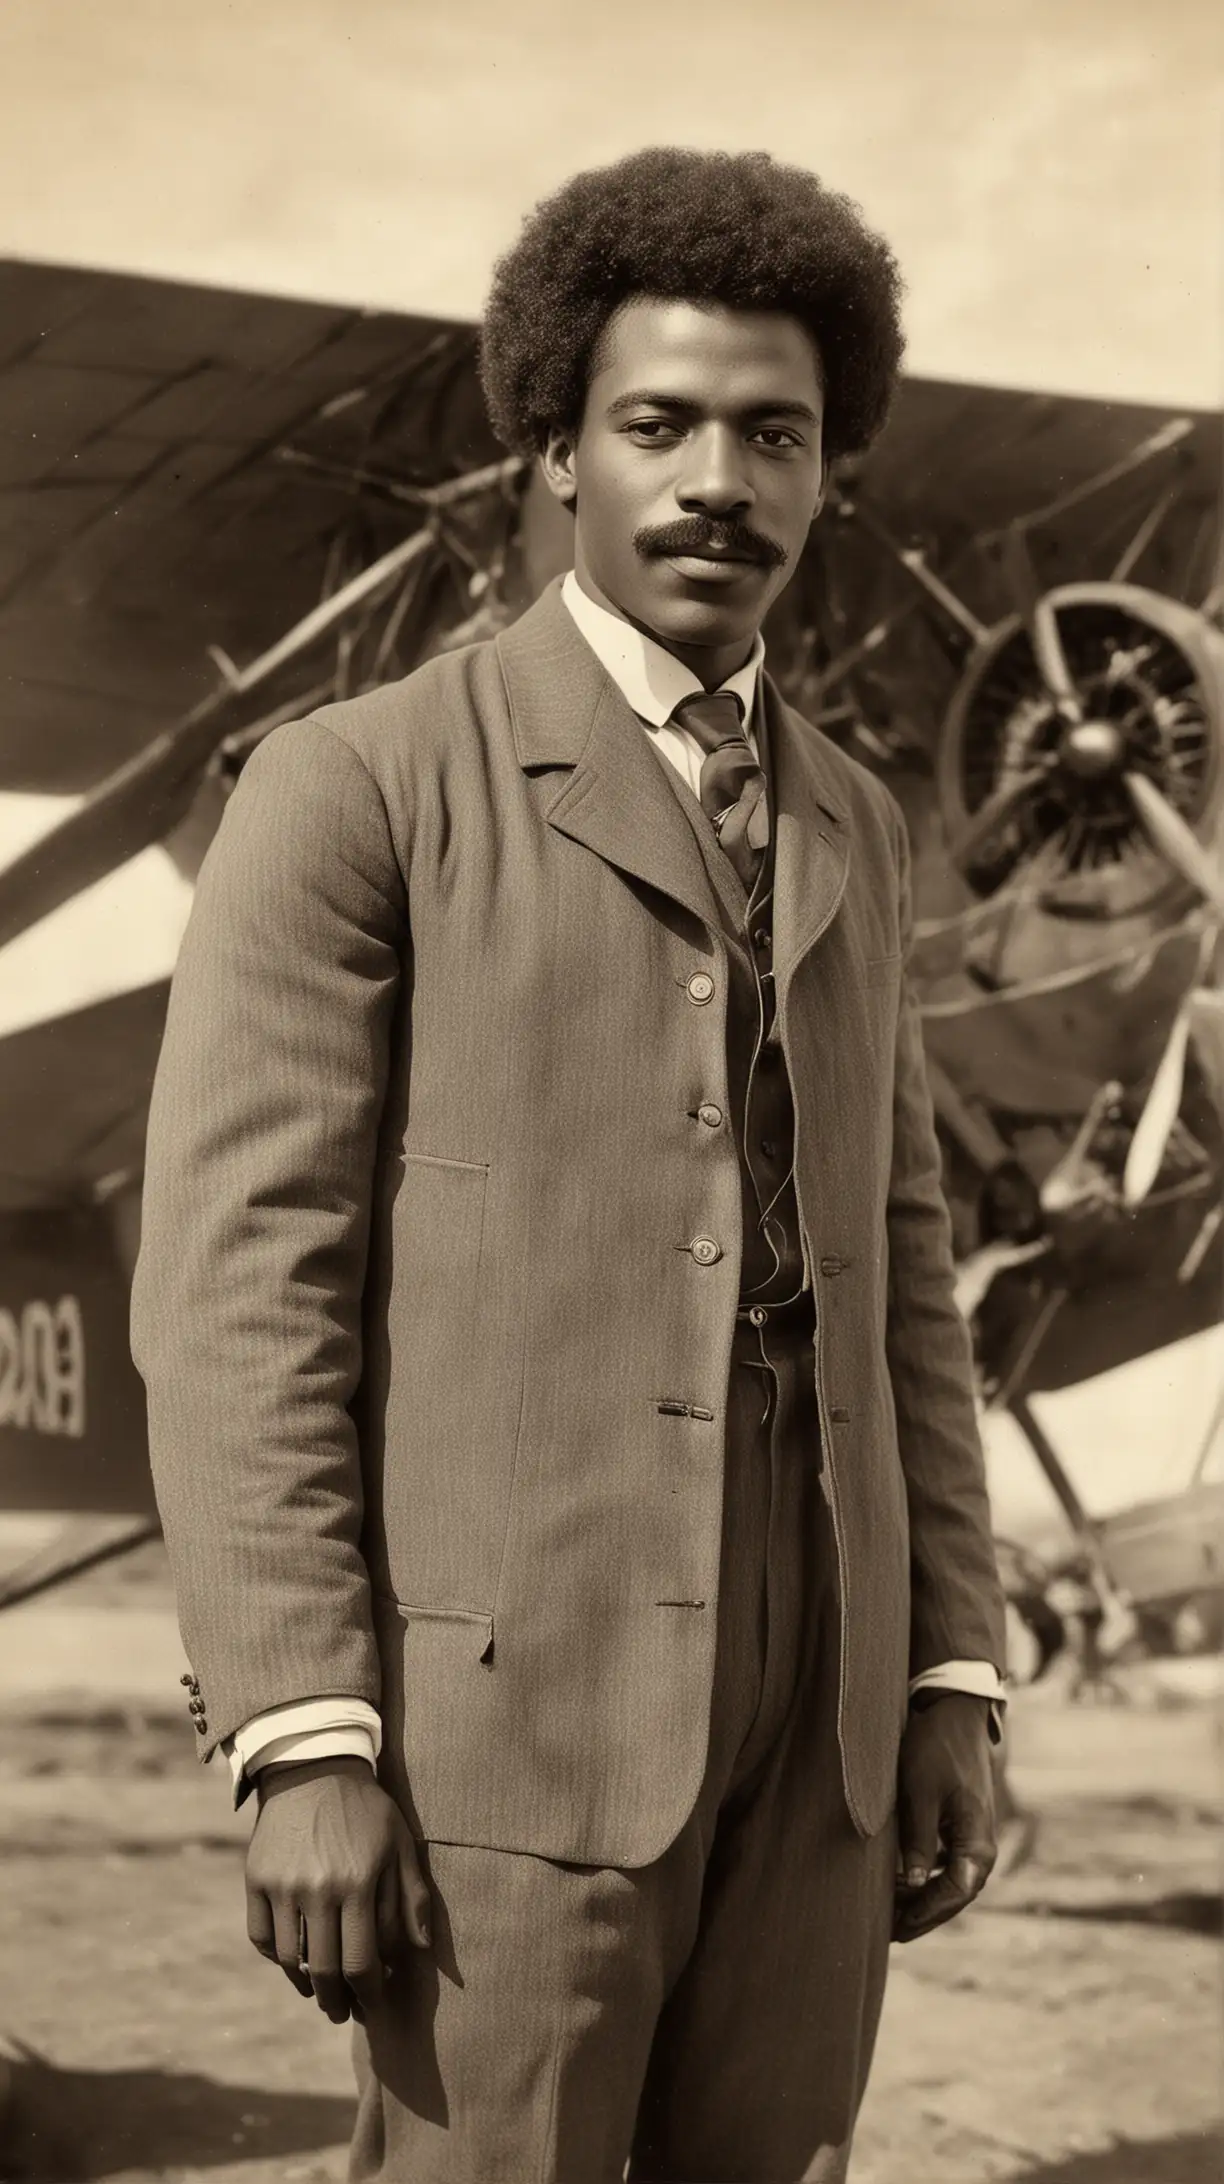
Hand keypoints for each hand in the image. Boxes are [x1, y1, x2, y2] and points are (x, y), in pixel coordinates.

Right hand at [245, 1755, 431, 2023]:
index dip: (368, 1994)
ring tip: (318, 1993)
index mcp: (358, 1884)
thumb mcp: (400, 1844)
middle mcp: (317, 1890)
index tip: (373, 2004)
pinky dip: (276, 1957)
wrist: (313, 1767)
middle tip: (343, 2013)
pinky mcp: (255, 1879)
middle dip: (337, 2002)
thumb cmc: (366, 1810)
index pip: (361, 1964)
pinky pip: (261, 1937)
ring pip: (289, 1959)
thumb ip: (411, 1897)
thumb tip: (420, 1950)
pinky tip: (292, 1963)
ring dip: (305, 1985)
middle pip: (323, 1971)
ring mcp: (282, 1886)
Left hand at [892, 1692, 996, 1943]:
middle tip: (889, 1932)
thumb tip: (915, 1885)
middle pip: (955, 1896)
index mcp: (978, 1842)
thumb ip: (919, 1839)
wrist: (955, 1713)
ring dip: (925, 1900)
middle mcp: (981, 1846)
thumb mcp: (921, 1792)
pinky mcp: (961, 1827)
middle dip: (924, 1915)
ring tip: (891, 1915)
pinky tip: (903, 1884)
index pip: (955, 1894)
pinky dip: (927, 1879)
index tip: (897, 1927)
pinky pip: (948, 1866)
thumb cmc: (937, 1748)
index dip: (925, 1914)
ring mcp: (973, 1837)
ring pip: (951, 1883)